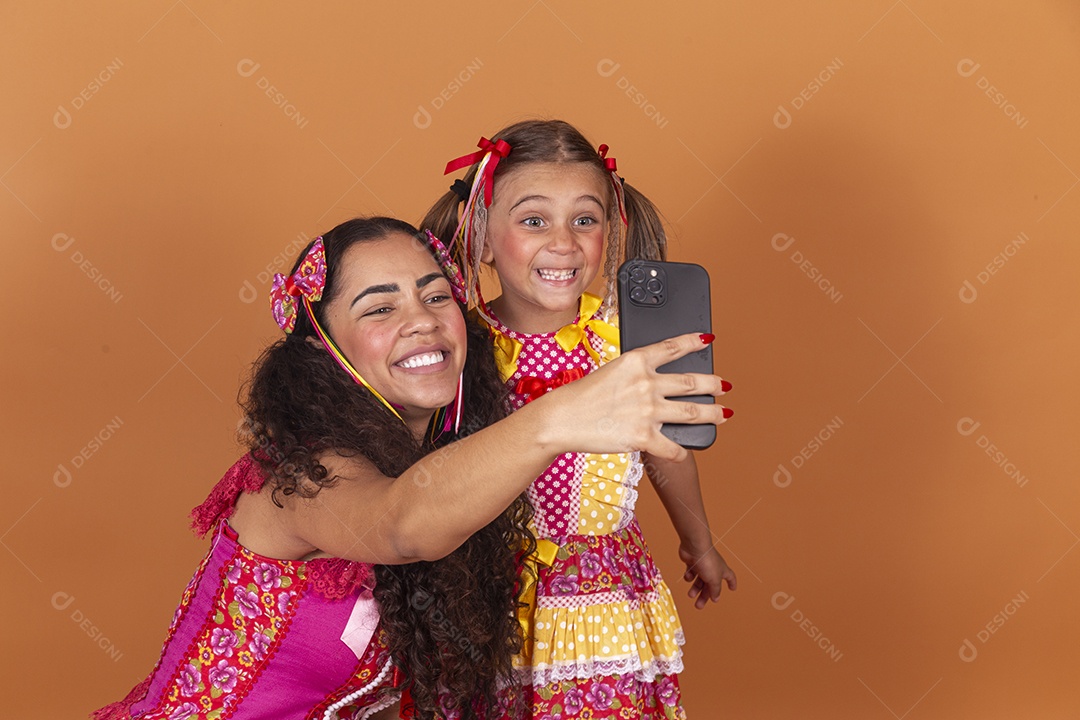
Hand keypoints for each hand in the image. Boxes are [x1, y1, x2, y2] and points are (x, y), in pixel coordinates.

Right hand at [537, 332, 729, 461]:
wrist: (561, 419)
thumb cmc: (579, 397)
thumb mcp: (609, 373)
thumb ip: (634, 376)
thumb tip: (654, 384)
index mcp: (636, 361)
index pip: (673, 347)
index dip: (694, 341)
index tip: (708, 339)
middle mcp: (646, 383)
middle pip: (692, 382)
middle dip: (714, 384)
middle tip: (725, 385)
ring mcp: (647, 411)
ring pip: (692, 412)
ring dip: (713, 414)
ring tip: (724, 414)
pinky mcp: (643, 437)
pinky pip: (673, 447)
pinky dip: (680, 452)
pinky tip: (685, 452)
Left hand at [679, 543, 736, 608]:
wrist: (694, 546)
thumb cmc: (707, 561)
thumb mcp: (714, 580)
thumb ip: (715, 590)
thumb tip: (716, 598)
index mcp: (722, 571)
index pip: (730, 577)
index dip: (732, 583)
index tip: (732, 589)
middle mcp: (713, 568)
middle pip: (710, 585)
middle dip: (705, 595)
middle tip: (699, 605)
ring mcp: (702, 564)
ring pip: (699, 580)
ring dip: (695, 588)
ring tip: (690, 595)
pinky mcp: (692, 561)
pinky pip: (691, 572)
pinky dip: (689, 576)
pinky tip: (688, 575)